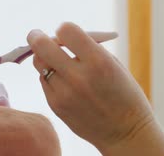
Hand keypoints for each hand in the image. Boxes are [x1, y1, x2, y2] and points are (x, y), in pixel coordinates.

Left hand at [28, 22, 163, 154]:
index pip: (65, 30)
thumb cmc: (123, 93)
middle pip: (40, 45)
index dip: (64, 29)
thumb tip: (59, 35)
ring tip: (57, 61)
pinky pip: (43, 80)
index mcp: (98, 62)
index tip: (67, 34)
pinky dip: (50, 76)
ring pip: (38, 62)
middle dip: (37, 36)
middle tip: (38, 35)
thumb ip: (87, 47)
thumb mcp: (113, 63)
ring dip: (45, 57)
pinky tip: (65, 81)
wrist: (126, 134)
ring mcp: (64, 93)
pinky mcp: (56, 105)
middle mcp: (78, 77)